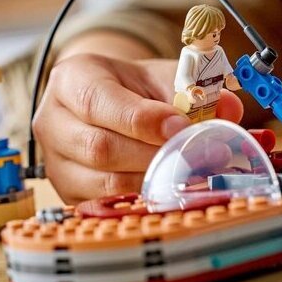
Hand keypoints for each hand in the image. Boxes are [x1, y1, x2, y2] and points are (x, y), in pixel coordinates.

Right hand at [33, 53, 243, 203]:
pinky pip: (104, 205)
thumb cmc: (133, 89)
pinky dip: (140, 200)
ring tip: (188, 174)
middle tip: (195, 156)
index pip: (98, 102)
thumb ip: (192, 90)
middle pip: (98, 148)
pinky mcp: (68, 193)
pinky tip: (167, 191)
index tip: (180, 126)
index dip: (140, 120)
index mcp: (70, 79)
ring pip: (101, 183)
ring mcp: (56, 162)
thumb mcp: (161, 76)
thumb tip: (228, 111)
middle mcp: (52, 120)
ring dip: (150, 181)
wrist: (107, 103)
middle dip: (152, 155)